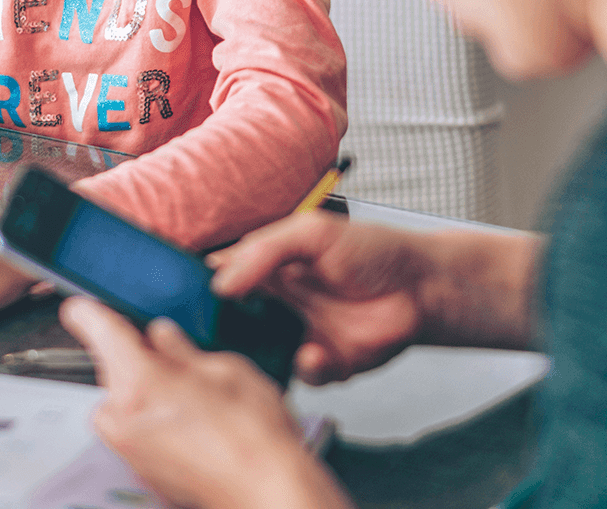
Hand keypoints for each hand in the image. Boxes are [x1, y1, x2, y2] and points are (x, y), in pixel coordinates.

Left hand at [60, 298, 351, 508]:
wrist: (267, 495)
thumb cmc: (253, 437)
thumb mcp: (226, 369)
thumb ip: (184, 349)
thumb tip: (163, 336)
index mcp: (139, 382)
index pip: (96, 330)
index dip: (90, 311)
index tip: (84, 304)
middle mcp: (123, 419)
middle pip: (110, 367)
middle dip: (134, 355)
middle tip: (172, 351)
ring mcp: (130, 450)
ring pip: (122, 399)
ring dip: (144, 388)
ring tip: (192, 390)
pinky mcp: (143, 472)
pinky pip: (135, 428)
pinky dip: (154, 417)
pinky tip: (193, 418)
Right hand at [208, 213, 540, 383]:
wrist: (420, 285)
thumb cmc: (372, 249)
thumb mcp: (312, 232)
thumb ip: (265, 250)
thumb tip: (222, 280)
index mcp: (270, 266)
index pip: (225, 277)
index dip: (205, 288)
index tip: (185, 298)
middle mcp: (280, 302)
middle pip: (236, 322)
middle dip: (224, 331)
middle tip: (215, 334)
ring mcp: (301, 333)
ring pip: (264, 354)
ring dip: (262, 355)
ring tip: (268, 345)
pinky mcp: (327, 363)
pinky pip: (304, 374)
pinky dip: (307, 368)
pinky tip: (315, 353)